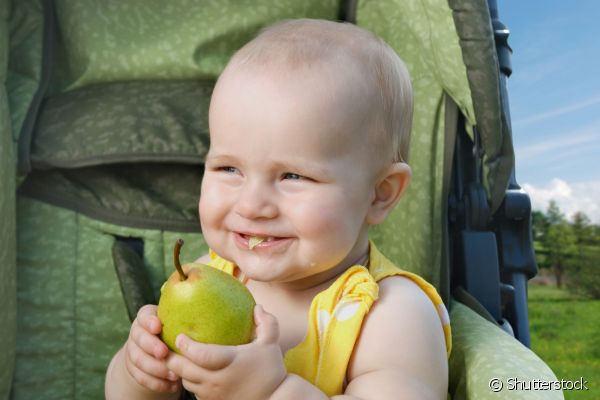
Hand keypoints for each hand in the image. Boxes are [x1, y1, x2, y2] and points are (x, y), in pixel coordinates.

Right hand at [124, 305, 181, 393]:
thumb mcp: (179, 322)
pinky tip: (171, 386)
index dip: (149, 321)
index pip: (144, 316)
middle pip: (139, 338)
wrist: (156, 352)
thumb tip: (212, 310)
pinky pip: (141, 377)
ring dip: (156, 368)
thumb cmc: (176, 331)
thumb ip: (188, 317)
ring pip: (138, 360)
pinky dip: (156, 383)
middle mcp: (137, 332)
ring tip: (174, 375)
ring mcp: (133, 351)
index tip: (158, 326)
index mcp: (147, 317)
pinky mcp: (133, 369)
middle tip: (165, 353)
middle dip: (151, 346)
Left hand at [167, 305, 286, 399]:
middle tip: (165, 345)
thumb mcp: (271, 344)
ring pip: (185, 382)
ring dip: (179, 371)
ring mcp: (213, 394)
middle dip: (170, 358)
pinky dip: (188, 382)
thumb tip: (258, 306)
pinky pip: (193, 393)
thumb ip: (266, 323)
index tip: (179, 336)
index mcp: (229, 362)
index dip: (186, 346)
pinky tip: (190, 372)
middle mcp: (217, 380)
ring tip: (174, 357)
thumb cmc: (271, 370)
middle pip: (184, 370)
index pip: (201, 355)